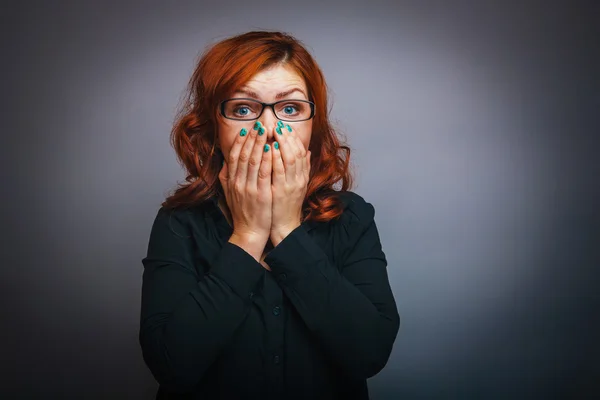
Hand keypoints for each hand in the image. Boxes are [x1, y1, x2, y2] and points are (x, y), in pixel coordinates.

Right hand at [219, 125, 272, 261]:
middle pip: (244, 155)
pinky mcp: (261, 194)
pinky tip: (272, 149)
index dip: (240, 141)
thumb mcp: (229, 193)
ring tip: (266, 131)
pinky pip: (264, 173)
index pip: (234, 156)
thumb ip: (226, 176)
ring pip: (254, 161)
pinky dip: (268, 160)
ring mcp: (249, 188)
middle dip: (252, 138)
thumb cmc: (242, 211)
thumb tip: (225, 160)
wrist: (249, 232)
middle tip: (259, 124)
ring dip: (260, 144)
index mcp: (231, 181)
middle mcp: (238, 182)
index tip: (246, 129)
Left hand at [270, 122, 310, 245]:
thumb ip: (302, 168)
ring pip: (290, 158)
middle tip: (278, 125)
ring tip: (274, 131)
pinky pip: (279, 171)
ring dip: (282, 143)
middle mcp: (299, 179)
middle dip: (288, 137)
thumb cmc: (286, 205)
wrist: (283, 225)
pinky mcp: (281, 191)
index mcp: (302, 176)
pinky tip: (269, 148)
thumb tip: (307, 151)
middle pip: (297, 152)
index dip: (294, 138)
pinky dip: (275, 158)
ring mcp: (291, 185)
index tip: (285, 127)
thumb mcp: (297, 185)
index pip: (302, 152)